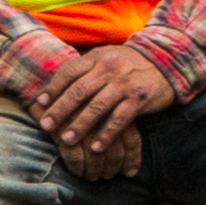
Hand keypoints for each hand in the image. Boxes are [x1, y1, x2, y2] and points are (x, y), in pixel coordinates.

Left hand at [34, 40, 176, 176]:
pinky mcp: (139, 98)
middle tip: (46, 126)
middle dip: (60, 110)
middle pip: (79, 91)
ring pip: (97, 106)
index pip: (69, 71)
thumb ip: (84, 70)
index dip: (53, 87)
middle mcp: (109, 68)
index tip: (40, 103)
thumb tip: (53, 86)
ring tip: (67, 140)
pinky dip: (107, 134)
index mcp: (97, 57)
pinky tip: (96, 147)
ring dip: (81, 125)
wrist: (166, 62)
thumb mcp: (105, 59)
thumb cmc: (127, 65)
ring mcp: (124, 83)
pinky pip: (119, 118)